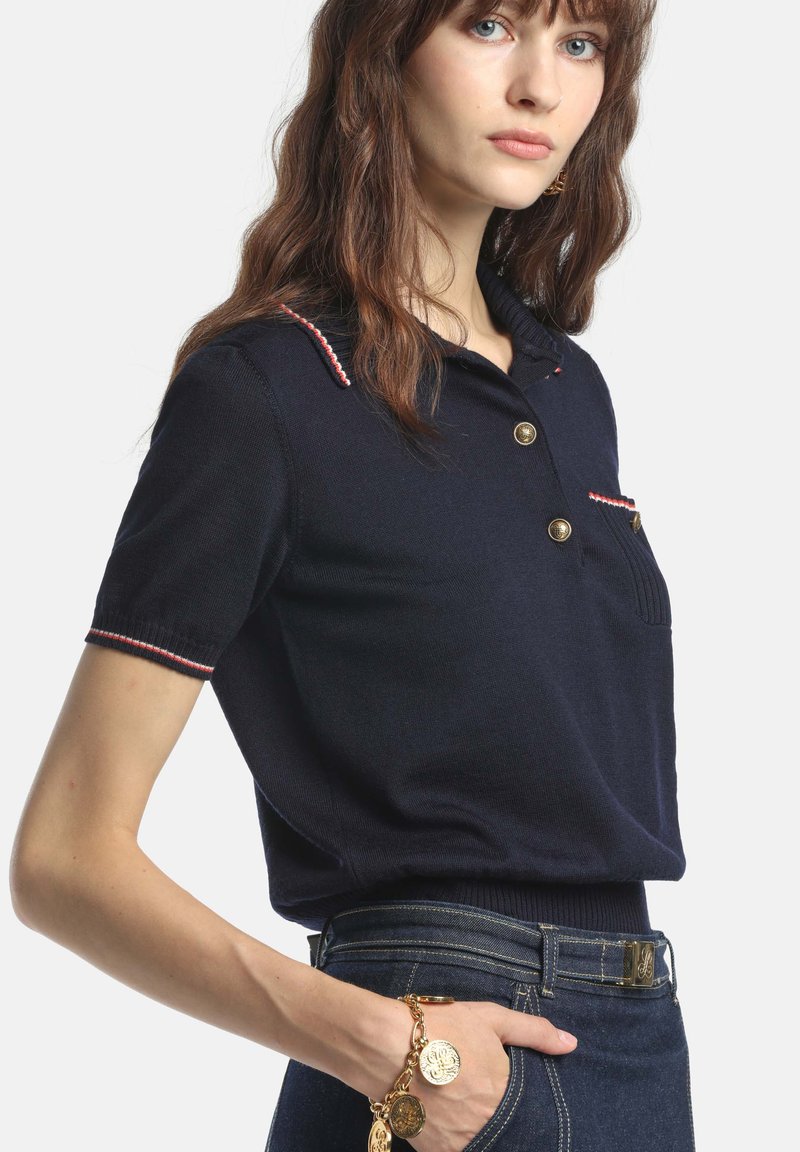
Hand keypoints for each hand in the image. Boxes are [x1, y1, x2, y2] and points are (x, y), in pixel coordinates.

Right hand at [395, 999, 576, 1151]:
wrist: (383, 1046)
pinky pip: (457, 1151)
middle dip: (502, 1119)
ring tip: (465, 1105)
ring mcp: (460, 1142)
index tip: (513, 1096)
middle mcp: (486, 1124)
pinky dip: (458, 1138)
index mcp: (504, 1094)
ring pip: (484, 1143)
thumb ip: (534, 1032)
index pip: (532, 1114)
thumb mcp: (489, 1019)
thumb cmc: (439, 1027)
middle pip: (508, 1131)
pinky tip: (449, 1115)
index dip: (527, 1107)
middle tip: (482, 1098)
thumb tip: (571, 1044)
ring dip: (481, 1129)